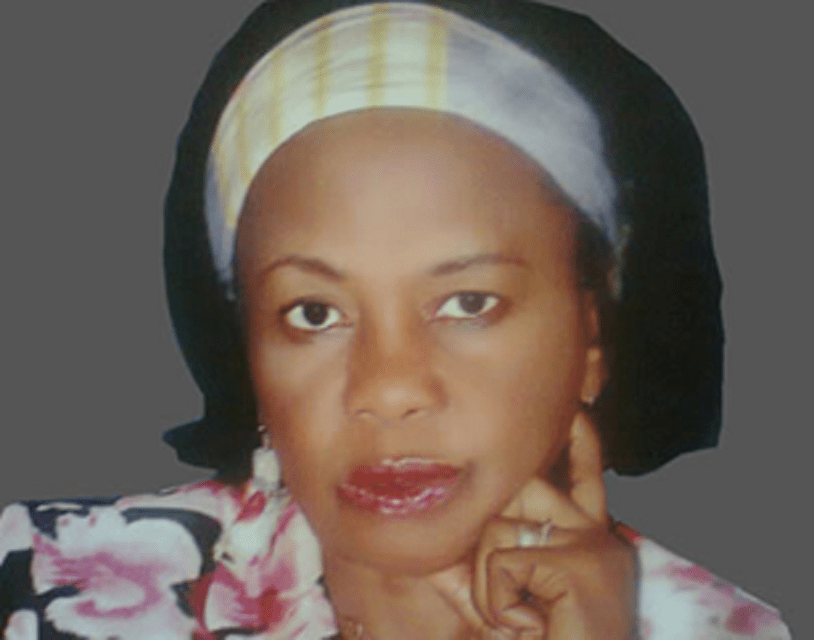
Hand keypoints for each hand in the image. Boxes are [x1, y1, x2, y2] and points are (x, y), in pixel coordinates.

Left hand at [430, 412, 637, 638]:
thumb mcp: (513, 604)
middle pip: (520, 490)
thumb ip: (488, 568)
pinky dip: (497, 599)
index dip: (580, 444)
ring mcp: (593, 546)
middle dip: (490, 541)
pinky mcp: (582, 562)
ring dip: (489, 580)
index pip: (583, 479)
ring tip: (522, 621)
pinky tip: (528, 627)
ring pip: (501, 525)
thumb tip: (453, 544)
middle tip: (519, 605)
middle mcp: (598, 537)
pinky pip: (502, 560)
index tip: (580, 409)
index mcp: (592, 544)